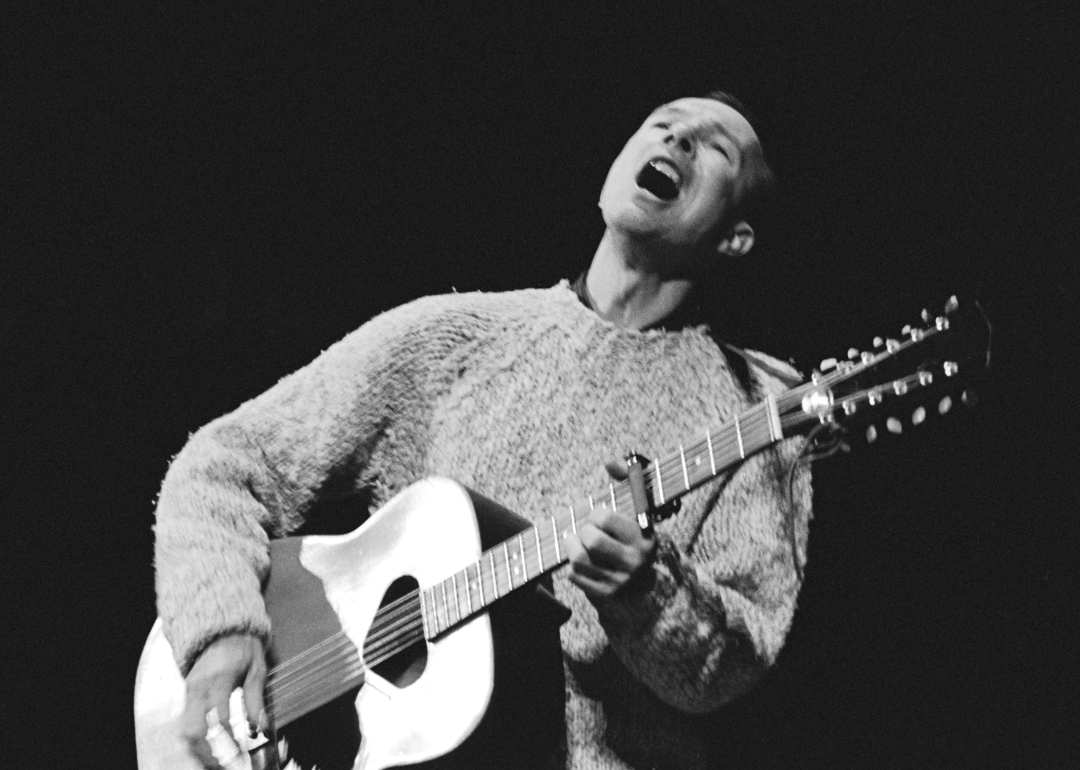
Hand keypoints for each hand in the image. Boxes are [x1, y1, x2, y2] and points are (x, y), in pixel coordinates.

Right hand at [179, 633, 267, 768]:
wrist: (221, 629)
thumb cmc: (243, 648)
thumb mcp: (257, 669)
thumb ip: (256, 700)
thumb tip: (260, 729)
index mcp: (219, 679)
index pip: (219, 719)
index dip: (228, 742)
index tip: (241, 755)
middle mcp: (199, 687)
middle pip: (194, 730)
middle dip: (207, 753)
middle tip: (225, 764)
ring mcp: (189, 692)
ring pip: (184, 731)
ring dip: (198, 751)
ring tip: (216, 763)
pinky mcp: (186, 695)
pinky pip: (185, 723)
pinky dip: (195, 740)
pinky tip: (209, 750)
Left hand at [566, 458, 656, 602]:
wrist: (649, 584)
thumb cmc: (636, 535)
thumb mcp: (638, 508)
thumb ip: (627, 478)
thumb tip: (610, 461)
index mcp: (644, 537)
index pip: (604, 518)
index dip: (597, 515)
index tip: (601, 518)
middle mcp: (634, 561)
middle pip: (591, 540)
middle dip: (582, 531)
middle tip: (586, 531)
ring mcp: (619, 581)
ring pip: (578, 559)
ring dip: (572, 546)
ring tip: (576, 541)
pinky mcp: (605, 596)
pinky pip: (574, 576)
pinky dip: (572, 566)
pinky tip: (581, 560)